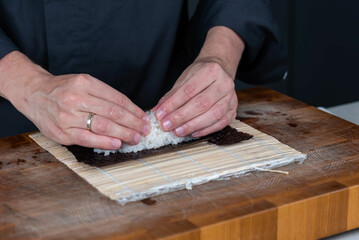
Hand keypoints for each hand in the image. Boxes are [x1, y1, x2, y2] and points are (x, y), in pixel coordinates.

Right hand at [29, 74, 149, 148]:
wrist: (34, 94)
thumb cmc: (64, 89)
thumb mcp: (83, 83)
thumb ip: (104, 95)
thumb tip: (130, 111)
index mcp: (85, 83)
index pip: (116, 99)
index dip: (134, 110)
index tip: (144, 118)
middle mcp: (76, 98)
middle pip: (112, 113)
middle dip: (132, 123)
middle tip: (144, 130)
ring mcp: (68, 116)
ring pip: (102, 126)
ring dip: (123, 133)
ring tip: (135, 138)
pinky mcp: (62, 132)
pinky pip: (87, 139)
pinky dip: (104, 142)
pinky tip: (117, 143)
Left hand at [153, 59, 236, 136]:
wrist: (220, 69)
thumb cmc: (200, 75)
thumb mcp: (184, 79)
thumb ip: (171, 96)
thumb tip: (158, 111)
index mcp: (210, 71)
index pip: (188, 90)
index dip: (173, 104)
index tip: (160, 114)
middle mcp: (224, 83)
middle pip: (201, 103)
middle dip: (182, 117)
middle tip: (167, 125)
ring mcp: (231, 97)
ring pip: (213, 114)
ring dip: (193, 125)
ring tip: (178, 131)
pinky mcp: (233, 110)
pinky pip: (221, 123)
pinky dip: (206, 130)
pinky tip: (193, 133)